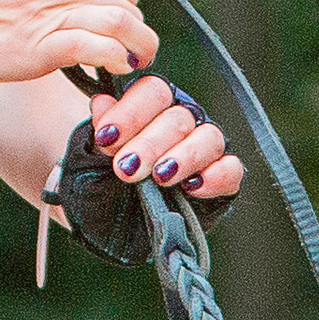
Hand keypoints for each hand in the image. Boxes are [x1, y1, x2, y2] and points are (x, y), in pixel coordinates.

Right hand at [0, 0, 156, 83]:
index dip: (128, 10)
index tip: (118, 31)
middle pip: (129, 7)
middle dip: (136, 34)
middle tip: (128, 54)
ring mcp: (59, 9)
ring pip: (126, 25)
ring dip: (139, 48)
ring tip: (132, 64)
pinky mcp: (48, 43)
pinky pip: (103, 48)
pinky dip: (117, 61)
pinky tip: (112, 71)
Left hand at [73, 75, 243, 209]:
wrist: (109, 228)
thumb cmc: (99, 187)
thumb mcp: (88, 163)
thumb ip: (98, 136)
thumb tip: (101, 103)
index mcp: (150, 107)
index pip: (152, 91)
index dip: (130, 113)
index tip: (105, 138)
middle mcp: (182, 123)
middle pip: (178, 117)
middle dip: (149, 144)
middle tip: (125, 169)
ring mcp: (204, 151)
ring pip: (209, 138)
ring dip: (184, 157)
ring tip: (160, 177)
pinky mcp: (221, 181)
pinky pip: (231, 170)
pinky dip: (216, 177)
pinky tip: (192, 188)